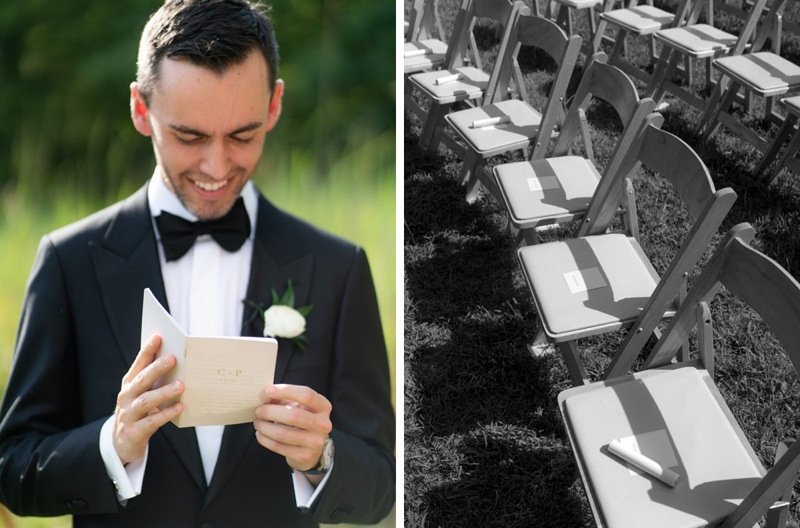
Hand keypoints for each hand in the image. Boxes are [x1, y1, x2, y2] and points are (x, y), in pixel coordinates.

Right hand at [113, 334, 183, 464]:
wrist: (122, 443)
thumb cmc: (139, 412)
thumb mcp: (143, 394)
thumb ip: (155, 380)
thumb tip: (179, 361)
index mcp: (130, 384)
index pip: (139, 364)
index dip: (147, 350)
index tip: (159, 337)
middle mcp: (126, 397)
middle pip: (142, 380)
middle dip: (156, 368)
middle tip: (173, 358)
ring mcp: (128, 415)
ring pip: (145, 401)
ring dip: (163, 392)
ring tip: (181, 385)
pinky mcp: (134, 432)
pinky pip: (151, 421)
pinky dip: (166, 414)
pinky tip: (179, 407)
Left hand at [254, 384, 332, 471]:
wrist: (313, 449)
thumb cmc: (303, 421)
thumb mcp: (299, 406)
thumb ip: (284, 399)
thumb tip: (265, 396)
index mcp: (323, 407)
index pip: (306, 395)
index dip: (286, 391)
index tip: (267, 391)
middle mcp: (322, 424)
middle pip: (294, 415)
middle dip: (270, 411)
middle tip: (258, 410)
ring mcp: (314, 442)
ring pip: (283, 433)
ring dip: (265, 427)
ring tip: (258, 423)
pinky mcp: (304, 456)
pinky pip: (279, 447)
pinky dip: (265, 440)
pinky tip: (261, 434)